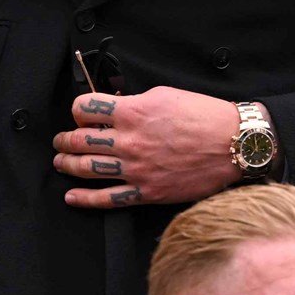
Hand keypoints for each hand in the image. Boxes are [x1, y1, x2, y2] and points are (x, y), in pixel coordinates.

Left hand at [53, 88, 241, 208]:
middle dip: (65, 138)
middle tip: (61, 139)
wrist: (234, 145)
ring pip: (88, 168)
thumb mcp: (164, 95)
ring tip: (61, 161)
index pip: (86, 109)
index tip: (81, 113)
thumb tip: (114, 108)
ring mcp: (136, 169)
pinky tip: (72, 196)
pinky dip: (86, 199)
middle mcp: (129, 141)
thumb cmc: (204, 115)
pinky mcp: (147, 191)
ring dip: (68, 164)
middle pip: (81, 140)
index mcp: (133, 112)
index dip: (79, 109)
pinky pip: (109, 198)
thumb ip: (134, 102)